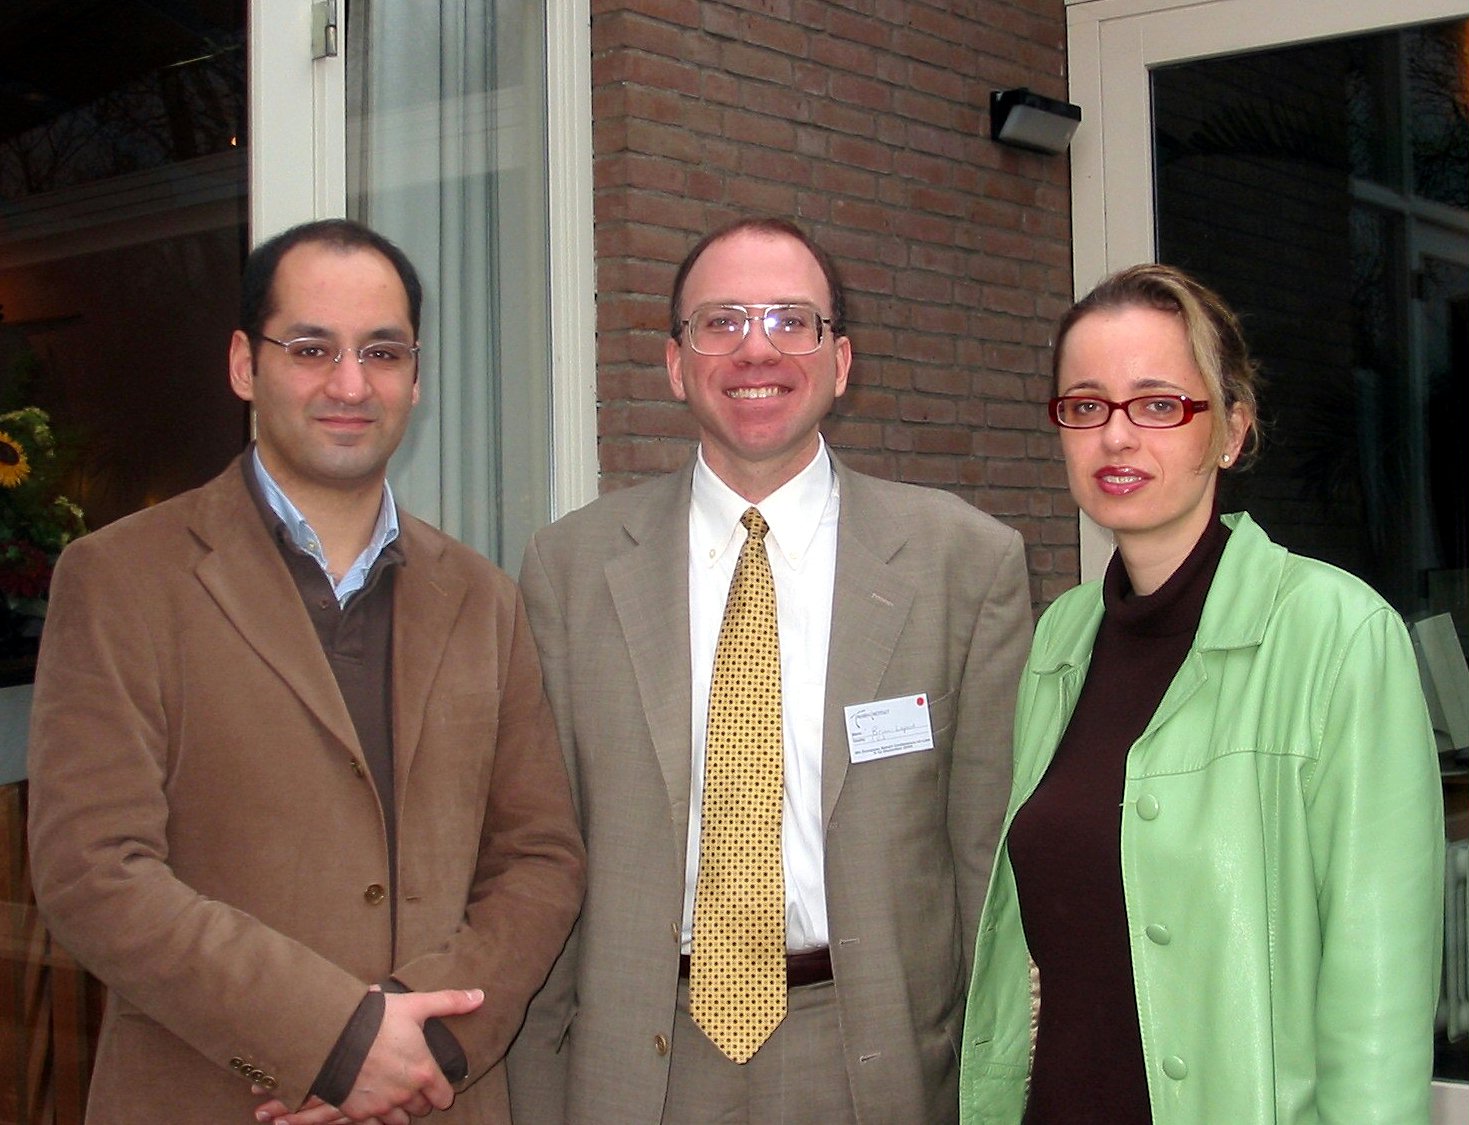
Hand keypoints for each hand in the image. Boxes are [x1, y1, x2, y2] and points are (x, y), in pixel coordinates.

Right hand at [253, 988, 483, 1123]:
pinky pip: (374, 1123)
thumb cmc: (377, 1018)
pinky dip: (374, 1114)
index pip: (443, 1098)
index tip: (434, 1081)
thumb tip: (480, 996)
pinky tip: (371, 1096)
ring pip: (399, 1120)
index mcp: (423, 1072)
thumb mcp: (416, 1005)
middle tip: (409, 1080)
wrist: (334, 1034)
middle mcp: (405, 1094)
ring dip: (398, 1108)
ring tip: (391, 1089)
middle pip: (421, 1110)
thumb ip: (450, 1002)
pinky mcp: (359, 1112)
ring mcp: (381, 1106)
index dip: (440, 1090)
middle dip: (418, 1098)